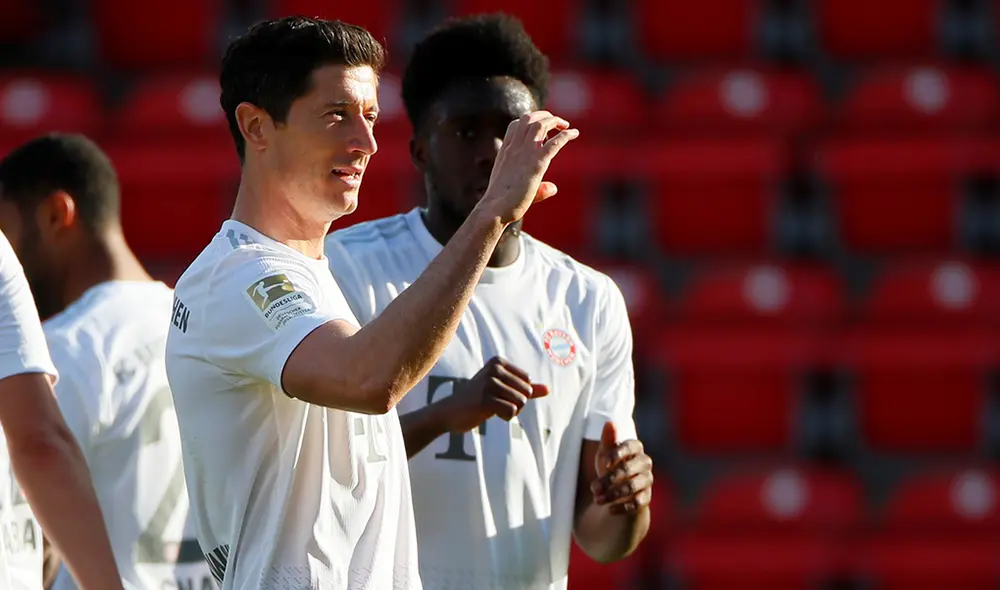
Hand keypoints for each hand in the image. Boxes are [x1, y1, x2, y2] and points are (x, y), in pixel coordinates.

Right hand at [442, 356, 549, 431]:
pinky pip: (511, 411)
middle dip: (516, 404)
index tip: (499, 394)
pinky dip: (504, 417)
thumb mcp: (503, 391)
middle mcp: (494, 368)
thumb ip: (526, 389)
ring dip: (509, 411)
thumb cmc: (478, 400)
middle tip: (494, 403)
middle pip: (527, 392)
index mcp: (498, 362)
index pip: (528, 381)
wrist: (449, 412)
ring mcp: (489, 383)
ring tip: (490, 408)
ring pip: (520, 402)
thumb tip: (548, 389)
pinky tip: (486, 413)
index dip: (519, 394)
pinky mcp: (485, 399)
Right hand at [478, 110, 579, 224]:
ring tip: (565, 125)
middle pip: (528, 119)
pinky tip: (575, 133)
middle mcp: (514, 148)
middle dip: (544, 115)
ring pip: (541, 125)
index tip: (541, 127)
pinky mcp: (537, 164)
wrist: (495, 208)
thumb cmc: (502, 204)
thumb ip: (537, 187)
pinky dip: (566, 135)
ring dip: (555, 121)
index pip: (516, 125)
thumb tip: (553, 188)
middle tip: (557, 122)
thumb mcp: (515, 190)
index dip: (529, 121)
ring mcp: (525, 154)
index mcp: (505, 152)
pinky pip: (554, 142)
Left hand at [590, 422, 653, 515]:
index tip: (604, 463)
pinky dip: (623, 507)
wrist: (617, 494)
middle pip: (629, 469)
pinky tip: (609, 510)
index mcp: (635, 448)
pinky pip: (638, 502)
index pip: (631, 446)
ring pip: (632, 487)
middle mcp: (645, 463)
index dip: (618, 453)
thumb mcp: (604, 455)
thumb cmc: (610, 468)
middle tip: (593, 488)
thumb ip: (607, 441)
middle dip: (609, 479)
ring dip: (613, 494)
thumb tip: (610, 423)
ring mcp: (647, 480)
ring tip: (597, 500)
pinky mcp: (646, 498)